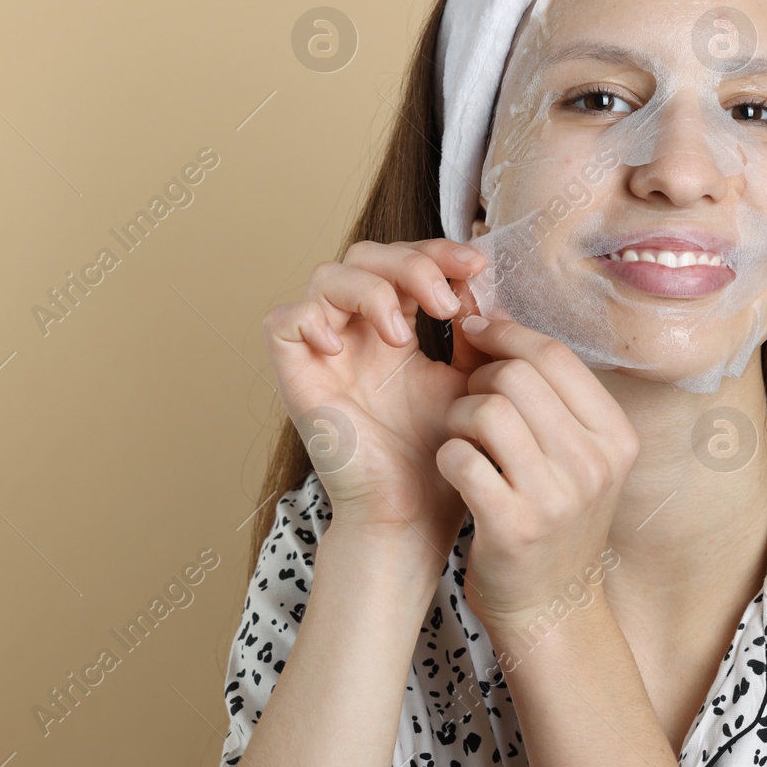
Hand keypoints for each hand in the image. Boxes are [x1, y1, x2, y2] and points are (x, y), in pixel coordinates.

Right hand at [262, 239, 494, 560]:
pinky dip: (313, 319)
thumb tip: (484, 284)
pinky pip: (282, 322)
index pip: (405, 260)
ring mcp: (323, 354)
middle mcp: (355, 334)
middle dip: (410, 263)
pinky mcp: (296, 379)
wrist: (413, 514)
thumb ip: (476, 332)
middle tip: (446, 300)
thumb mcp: (470, 381)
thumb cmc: (440, 457)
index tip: (477, 267)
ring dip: (372, 291)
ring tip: (406, 337)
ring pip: (326, 276)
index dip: (438, 251)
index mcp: (395, 328)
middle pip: (365, 255)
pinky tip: (348, 348)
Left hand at [434, 315, 641, 638]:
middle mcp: (594, 463)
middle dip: (478, 378)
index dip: (507, 333)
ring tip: (461, 437)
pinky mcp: (512, 526)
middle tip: (469, 401)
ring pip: (485, 411)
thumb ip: (550, 396)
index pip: (555, 355)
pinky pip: (460, 457)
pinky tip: (456, 471)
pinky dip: (447, 456)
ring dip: (458, 416)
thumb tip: (495, 316)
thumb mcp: (579, 457)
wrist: (552, 609)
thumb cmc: (556, 519)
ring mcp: (556, 497)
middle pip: (517, 376)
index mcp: (616, 436)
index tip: (476, 332)